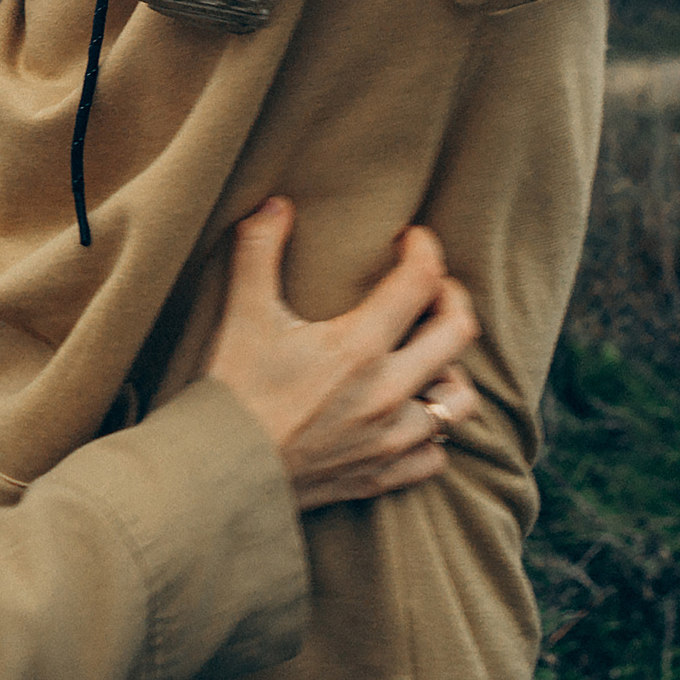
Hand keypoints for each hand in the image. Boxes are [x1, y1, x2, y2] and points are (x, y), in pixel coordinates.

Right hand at [203, 197, 483, 510]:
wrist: (220, 473)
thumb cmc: (232, 392)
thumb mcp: (243, 314)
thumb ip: (258, 250)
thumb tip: (276, 204)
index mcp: (359, 346)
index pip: (421, 280)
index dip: (424, 250)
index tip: (410, 240)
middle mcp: (388, 392)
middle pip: (458, 332)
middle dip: (451, 298)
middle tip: (430, 288)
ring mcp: (391, 439)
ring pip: (459, 400)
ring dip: (449, 369)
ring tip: (427, 355)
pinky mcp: (382, 476)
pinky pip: (436, 454)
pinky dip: (432, 432)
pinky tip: (409, 414)